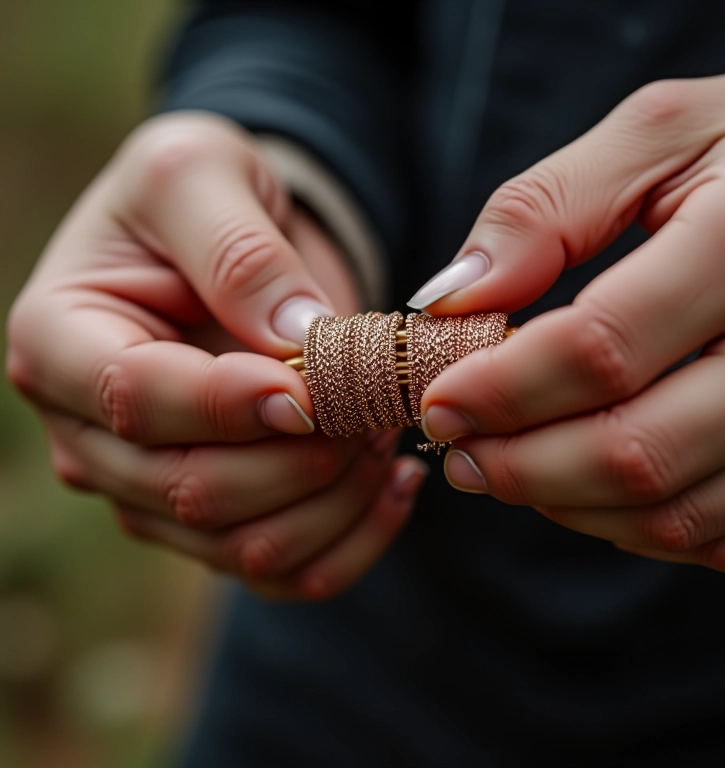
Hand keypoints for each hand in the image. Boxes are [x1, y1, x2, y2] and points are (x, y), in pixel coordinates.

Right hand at [7, 112, 426, 598]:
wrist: (226, 239)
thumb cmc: (199, 194)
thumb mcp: (201, 171)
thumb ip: (237, 252)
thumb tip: (294, 343)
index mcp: (62, 342)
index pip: (135, 399)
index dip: (230, 402)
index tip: (313, 386)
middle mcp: (92, 434)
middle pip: (194, 490)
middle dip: (303, 456)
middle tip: (373, 403)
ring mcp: (151, 490)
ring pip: (247, 547)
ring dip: (338, 499)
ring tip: (387, 432)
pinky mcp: (214, 521)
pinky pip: (286, 570)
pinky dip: (354, 540)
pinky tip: (395, 483)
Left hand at [410, 67, 724, 571]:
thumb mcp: (657, 135)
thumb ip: (544, 211)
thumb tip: (453, 299)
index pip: (599, 349)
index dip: (501, 389)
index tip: (438, 403)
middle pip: (635, 450)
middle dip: (521, 467)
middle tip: (459, 454)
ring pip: (675, 511)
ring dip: (567, 505)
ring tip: (507, 470)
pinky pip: (719, 534)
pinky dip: (631, 526)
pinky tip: (583, 488)